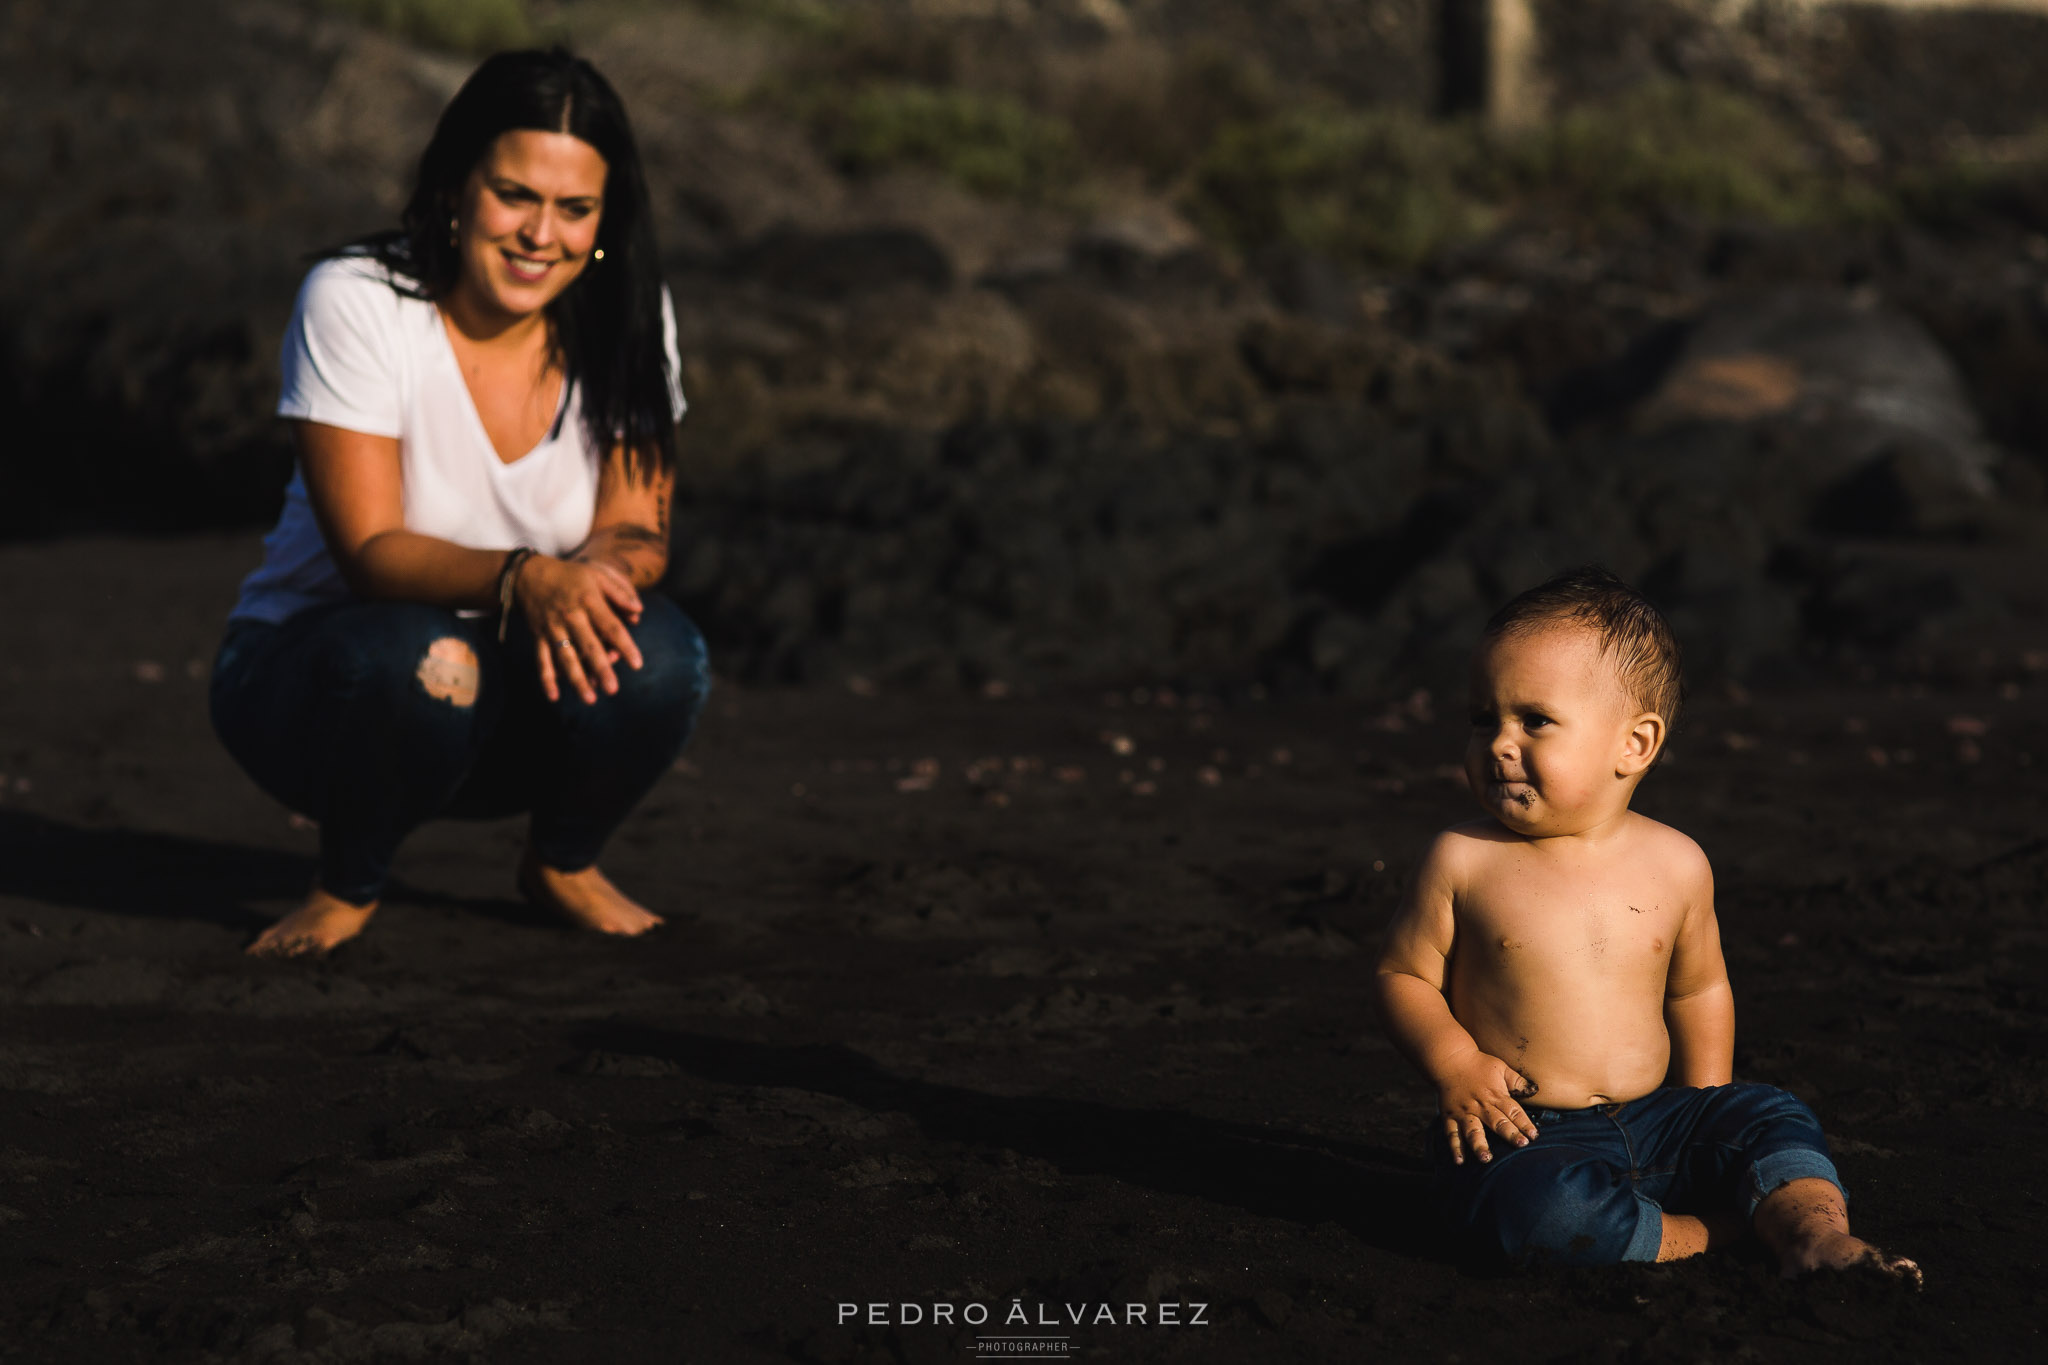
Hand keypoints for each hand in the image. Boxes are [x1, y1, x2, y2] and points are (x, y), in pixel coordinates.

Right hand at [515, 555, 645, 703]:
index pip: (611, 627)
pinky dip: (546, 678)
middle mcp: (571, 617)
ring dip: (577, 679)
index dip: (624, 645)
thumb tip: (640, 612)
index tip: (637, 664)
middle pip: (588, 646)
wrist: (529, 574)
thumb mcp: (597, 574)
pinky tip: (554, 696)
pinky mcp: (539, 637)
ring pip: (565, 658)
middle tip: (613, 690)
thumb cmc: (571, 576)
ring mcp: (553, 629)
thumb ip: (620, 592)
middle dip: (601, 668)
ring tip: (590, 699)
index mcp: (589, 601)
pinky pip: (542, 660)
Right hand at [1437, 1052, 1539, 1164]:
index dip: (1525, 1123)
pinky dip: (1455, 1148)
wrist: (1449, 1059)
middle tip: (1520, 1145)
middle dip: (1509, 1134)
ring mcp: (1464, 1113)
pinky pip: (1452, 1134)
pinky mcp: (1450, 1117)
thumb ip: (1518, 1081)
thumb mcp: (1501, 1068)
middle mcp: (1480, 1106)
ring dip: (1479, 1145)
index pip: (1514, 1111)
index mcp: (1496, 1095)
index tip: (1534, 1135)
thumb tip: (1536, 1090)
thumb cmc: (1478, 1064)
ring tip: (1486, 1158)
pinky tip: (1460, 1161)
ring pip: (1473, 1131)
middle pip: (1497, 1122)